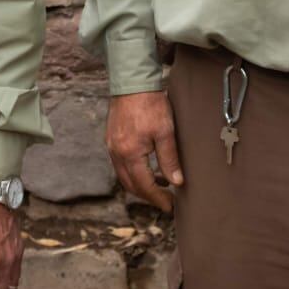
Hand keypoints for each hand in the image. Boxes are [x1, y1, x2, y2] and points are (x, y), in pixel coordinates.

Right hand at [105, 90, 183, 212]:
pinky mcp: (111, 138)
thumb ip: (169, 159)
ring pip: (124, 176)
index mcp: (130, 153)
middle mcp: (116, 152)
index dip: (158, 198)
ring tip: (160, 186)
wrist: (132, 81)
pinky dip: (133, 172)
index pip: (144, 185)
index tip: (170, 206)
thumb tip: (177, 183)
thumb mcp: (165, 132)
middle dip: (148, 196)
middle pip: (131, 185)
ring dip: (140, 184)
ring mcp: (111, 146)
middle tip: (165, 201)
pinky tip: (147, 168)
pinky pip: (120, 164)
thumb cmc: (150, 104)